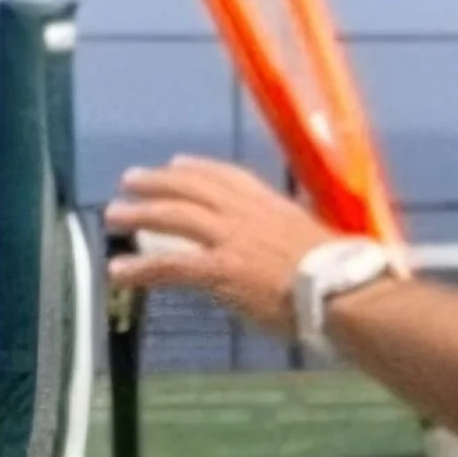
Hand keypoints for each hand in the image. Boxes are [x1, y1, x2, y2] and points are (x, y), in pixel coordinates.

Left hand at [104, 159, 337, 334]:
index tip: (177, 164)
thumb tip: (293, 251)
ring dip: (139, 214)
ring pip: (173, 217)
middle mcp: (245, 214)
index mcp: (272, 205)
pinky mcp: (219, 269)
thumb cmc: (344, 276)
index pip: (227, 176)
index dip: (197, 169)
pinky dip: (141, 268)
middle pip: (191, 189)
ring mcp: (230, 239)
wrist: (343, 292)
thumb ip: (295, 241)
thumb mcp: (316, 243)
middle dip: (156, 183)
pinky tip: (119, 272)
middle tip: (130, 181)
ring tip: (114, 217)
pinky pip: (170, 265)